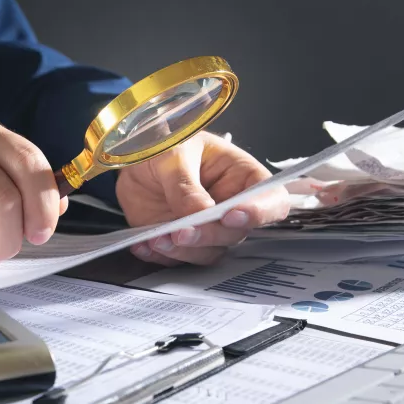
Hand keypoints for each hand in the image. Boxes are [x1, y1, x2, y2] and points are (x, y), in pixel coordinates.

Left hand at [116, 131, 289, 265]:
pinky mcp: (183, 242)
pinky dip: (160, 255)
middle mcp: (229, 206)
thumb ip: (186, 185)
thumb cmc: (165, 144)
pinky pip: (178, 258)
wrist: (133, 159)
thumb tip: (201, 212)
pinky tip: (143, 244)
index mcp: (241, 176)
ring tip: (156, 239)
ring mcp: (207, 227)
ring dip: (183, 250)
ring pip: (208, 251)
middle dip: (209, 235)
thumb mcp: (174, 154)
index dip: (259, 212)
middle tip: (182, 231)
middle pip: (235, 233)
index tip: (231, 215)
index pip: (270, 199)